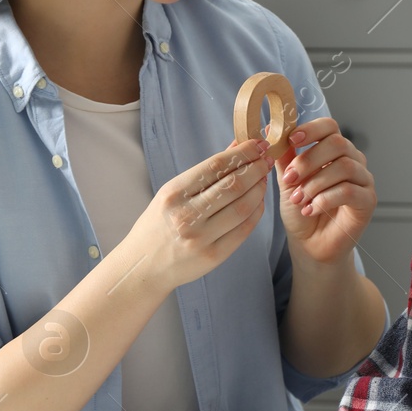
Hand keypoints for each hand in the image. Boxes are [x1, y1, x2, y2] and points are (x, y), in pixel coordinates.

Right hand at [124, 138, 274, 291]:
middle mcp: (186, 216)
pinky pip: (243, 230)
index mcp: (174, 194)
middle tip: (266, 159)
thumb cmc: (159, 225)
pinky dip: (256, 212)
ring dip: (259, 189)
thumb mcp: (173, 193)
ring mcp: (201, 238)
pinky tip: (258, 202)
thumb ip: (206, 172)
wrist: (145, 266)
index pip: (215, 166)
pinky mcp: (213, 256)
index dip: (242, 153)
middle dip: (256, 168)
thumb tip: (237, 145)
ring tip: (263, 179)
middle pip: (233, 185)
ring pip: (243, 207)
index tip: (257, 144)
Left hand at [274, 119, 375, 265]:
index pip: (330, 126)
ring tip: (298, 199)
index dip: (311, 129)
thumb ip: (284, 156)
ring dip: (315, 183)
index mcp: (334, 151)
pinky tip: (310, 209)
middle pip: (338, 144)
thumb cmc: (300, 210)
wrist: (309, 244)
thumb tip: (272, 127)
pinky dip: (325, 199)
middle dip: (308, 160)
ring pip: (344, 167)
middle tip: (289, 179)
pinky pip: (349, 191)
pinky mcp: (368, 201)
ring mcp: (363, 180)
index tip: (292, 139)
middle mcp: (353, 161)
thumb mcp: (287, 181)